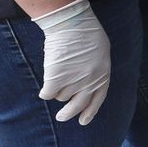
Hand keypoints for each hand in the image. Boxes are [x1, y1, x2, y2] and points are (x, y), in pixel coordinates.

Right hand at [33, 0, 111, 125]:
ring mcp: (73, 83)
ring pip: (61, 96)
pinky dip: (45, 90)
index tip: (83, 121)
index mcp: (102, 76)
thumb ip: (95, 70)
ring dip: (58, 87)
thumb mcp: (100, 54)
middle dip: (68, 114)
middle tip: (61, 117)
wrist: (73, 25)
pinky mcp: (56, 81)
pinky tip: (47, 79)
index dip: (90, 111)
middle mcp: (89, 83)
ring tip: (60, 69)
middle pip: (77, 107)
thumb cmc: (87, 33)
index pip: (97, 100)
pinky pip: (47, 93)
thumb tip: (86, 83)